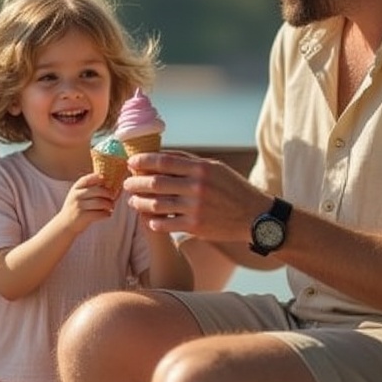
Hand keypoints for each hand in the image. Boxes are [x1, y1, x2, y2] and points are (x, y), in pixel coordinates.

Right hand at [59, 173, 117, 233]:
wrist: (65, 224)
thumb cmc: (77, 208)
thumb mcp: (78, 196)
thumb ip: (91, 190)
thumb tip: (115, 187)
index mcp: (75, 188)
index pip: (86, 179)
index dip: (96, 177)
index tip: (104, 178)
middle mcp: (76, 196)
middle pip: (97, 190)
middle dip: (108, 193)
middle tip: (113, 197)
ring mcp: (79, 206)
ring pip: (100, 202)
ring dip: (109, 204)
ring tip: (111, 207)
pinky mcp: (83, 217)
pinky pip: (100, 213)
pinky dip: (107, 214)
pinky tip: (107, 214)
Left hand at [124, 150, 256, 239]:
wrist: (255, 216)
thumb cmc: (233, 189)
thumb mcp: (215, 168)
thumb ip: (189, 162)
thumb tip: (161, 155)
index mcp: (201, 168)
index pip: (164, 160)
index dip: (143, 161)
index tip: (131, 162)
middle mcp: (197, 186)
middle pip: (155, 183)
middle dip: (135, 183)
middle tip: (127, 184)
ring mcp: (195, 208)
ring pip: (156, 204)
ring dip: (140, 203)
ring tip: (133, 201)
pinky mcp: (195, 226)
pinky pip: (165, 224)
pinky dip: (153, 221)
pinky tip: (149, 219)